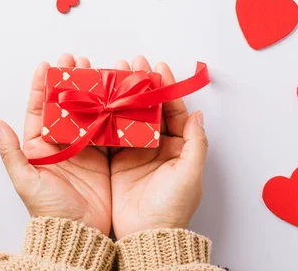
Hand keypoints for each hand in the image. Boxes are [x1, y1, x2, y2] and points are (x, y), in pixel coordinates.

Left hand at [0, 54, 111, 234]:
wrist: (78, 232)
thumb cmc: (48, 209)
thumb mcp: (26, 181)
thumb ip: (11, 152)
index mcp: (38, 146)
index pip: (38, 108)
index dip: (41, 85)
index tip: (47, 64)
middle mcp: (60, 143)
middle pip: (64, 104)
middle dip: (70, 80)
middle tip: (76, 59)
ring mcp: (83, 147)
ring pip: (86, 110)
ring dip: (91, 89)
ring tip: (96, 68)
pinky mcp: (102, 155)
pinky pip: (106, 127)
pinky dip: (110, 109)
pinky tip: (113, 92)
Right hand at [110, 56, 207, 238]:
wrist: (145, 235)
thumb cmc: (172, 207)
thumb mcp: (190, 175)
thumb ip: (196, 144)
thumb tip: (198, 114)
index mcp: (177, 147)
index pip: (173, 111)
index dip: (165, 89)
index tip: (158, 68)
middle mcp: (156, 146)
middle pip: (149, 109)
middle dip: (141, 85)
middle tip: (132, 63)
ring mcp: (134, 152)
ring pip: (129, 116)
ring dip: (122, 95)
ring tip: (113, 74)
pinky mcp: (116, 160)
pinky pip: (111, 132)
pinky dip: (106, 115)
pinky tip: (100, 98)